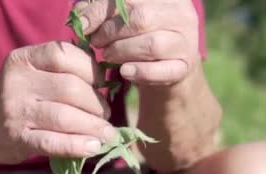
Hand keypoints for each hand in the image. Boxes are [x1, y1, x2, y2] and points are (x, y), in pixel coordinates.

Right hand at [0, 41, 115, 164]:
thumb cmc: (17, 98)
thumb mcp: (31, 74)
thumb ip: (61, 70)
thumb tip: (105, 80)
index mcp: (23, 59)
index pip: (64, 55)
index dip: (91, 69)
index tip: (101, 83)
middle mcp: (18, 82)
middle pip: (71, 88)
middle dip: (97, 103)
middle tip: (106, 114)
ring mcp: (16, 112)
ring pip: (65, 117)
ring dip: (93, 126)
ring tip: (107, 133)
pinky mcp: (18, 139)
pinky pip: (54, 143)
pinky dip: (78, 146)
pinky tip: (93, 147)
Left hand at [77, 0, 199, 84]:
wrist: (169, 66)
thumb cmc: (140, 35)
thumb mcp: (123, 18)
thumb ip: (102, 10)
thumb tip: (78, 14)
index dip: (100, 9)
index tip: (82, 23)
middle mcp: (181, 13)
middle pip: (140, 18)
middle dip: (110, 32)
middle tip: (95, 42)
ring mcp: (186, 41)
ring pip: (151, 44)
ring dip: (121, 51)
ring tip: (107, 55)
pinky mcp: (185, 67)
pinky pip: (162, 70)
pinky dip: (139, 72)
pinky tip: (125, 72)